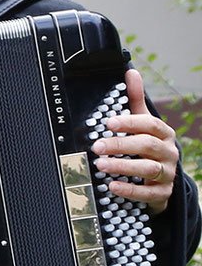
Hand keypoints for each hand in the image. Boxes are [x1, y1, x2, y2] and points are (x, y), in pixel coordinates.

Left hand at [92, 69, 181, 215]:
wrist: (163, 180)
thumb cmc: (148, 147)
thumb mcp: (144, 124)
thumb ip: (136, 100)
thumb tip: (131, 71)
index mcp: (163, 133)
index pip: (150, 124)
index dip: (130, 122)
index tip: (109, 122)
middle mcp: (168, 152)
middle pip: (147, 146)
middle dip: (120, 145)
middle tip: (96, 146)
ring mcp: (167, 174)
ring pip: (148, 169)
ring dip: (123, 166)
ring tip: (100, 165)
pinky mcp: (163, 193)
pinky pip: (148, 193)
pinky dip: (130, 190)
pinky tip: (112, 186)